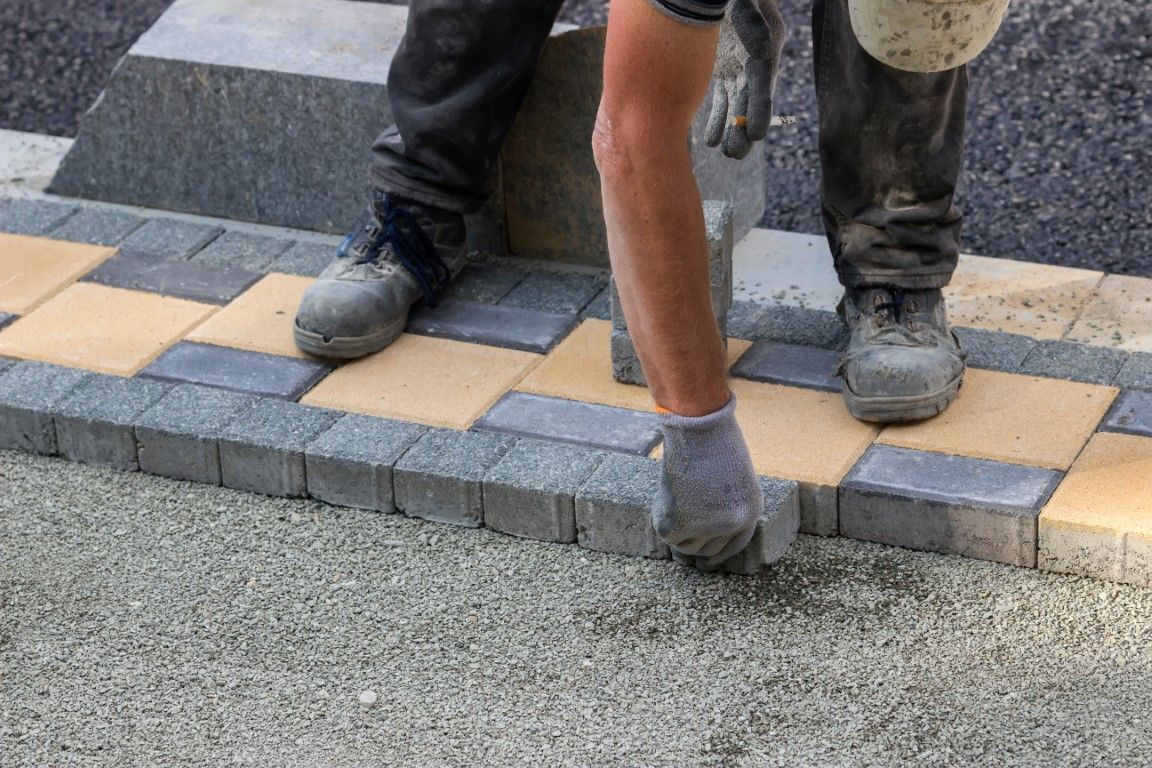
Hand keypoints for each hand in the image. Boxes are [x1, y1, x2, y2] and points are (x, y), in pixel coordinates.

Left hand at [705, 0, 786, 159]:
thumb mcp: (744, 5)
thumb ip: (752, 24)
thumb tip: (762, 51)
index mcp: (766, 41)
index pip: (763, 80)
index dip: (761, 108)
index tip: (757, 134)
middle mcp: (756, 58)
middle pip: (751, 97)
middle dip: (743, 126)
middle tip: (736, 154)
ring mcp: (740, 63)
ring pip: (737, 102)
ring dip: (731, 128)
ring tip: (725, 153)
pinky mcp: (725, 66)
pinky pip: (723, 96)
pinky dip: (717, 118)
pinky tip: (711, 141)